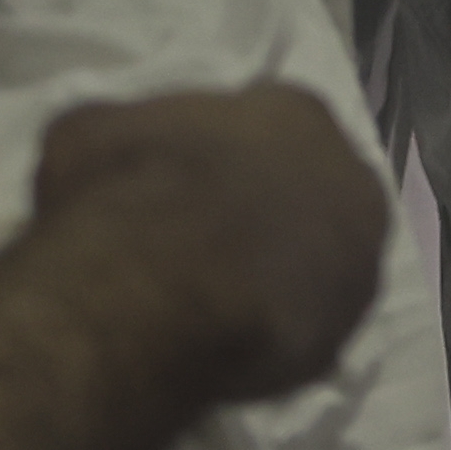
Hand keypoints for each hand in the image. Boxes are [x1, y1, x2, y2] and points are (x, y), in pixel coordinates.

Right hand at [32, 83, 389, 404]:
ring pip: (318, 262)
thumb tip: (115, 157)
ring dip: (277, 271)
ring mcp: (359, 264)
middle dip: (266, 206)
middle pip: (309, 187)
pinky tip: (223, 338)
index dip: (225, 148)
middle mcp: (349, 179)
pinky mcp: (345, 338)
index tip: (187, 171)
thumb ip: (129, 137)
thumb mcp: (91, 131)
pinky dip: (271, 327)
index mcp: (296, 112)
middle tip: (205, 235)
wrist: (151, 295)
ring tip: (210, 296)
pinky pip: (304, 326)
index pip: (271, 118)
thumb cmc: (124, 188)